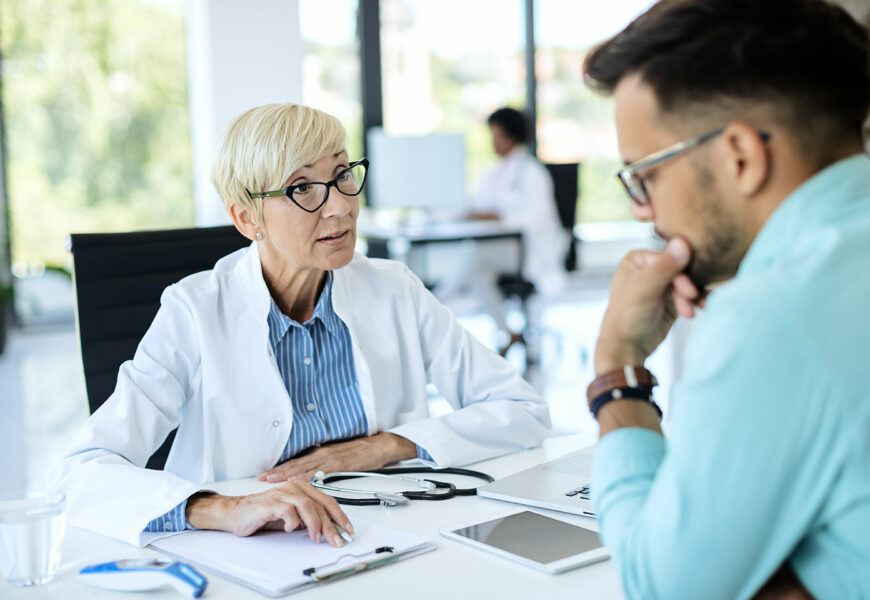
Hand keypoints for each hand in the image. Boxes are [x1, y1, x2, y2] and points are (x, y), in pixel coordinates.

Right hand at [186, 481, 352, 546]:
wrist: (237, 512)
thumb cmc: (264, 513)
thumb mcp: (291, 515)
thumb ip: (308, 517)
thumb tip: (328, 529)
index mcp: (301, 488)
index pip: (327, 500)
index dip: (339, 515)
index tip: (347, 529)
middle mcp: (294, 488)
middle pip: (319, 505)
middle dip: (331, 525)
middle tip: (336, 540)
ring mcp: (282, 494)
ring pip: (307, 506)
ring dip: (315, 525)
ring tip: (316, 538)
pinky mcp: (270, 503)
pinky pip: (288, 512)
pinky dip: (293, 523)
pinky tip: (290, 529)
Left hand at [258, 433, 417, 483]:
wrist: (380, 446)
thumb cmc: (362, 451)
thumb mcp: (340, 455)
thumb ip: (326, 463)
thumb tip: (314, 472)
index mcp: (322, 453)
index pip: (297, 462)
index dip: (281, 468)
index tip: (267, 474)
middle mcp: (323, 455)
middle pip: (296, 465)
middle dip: (278, 472)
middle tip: (262, 478)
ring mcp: (330, 460)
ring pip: (304, 468)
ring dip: (287, 475)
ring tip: (273, 480)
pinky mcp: (339, 465)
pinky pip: (320, 472)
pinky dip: (307, 477)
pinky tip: (298, 482)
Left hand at [594, 237, 698, 374]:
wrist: (626, 347)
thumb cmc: (627, 316)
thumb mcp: (645, 289)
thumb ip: (665, 267)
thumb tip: (683, 241)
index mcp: (638, 259)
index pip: (669, 258)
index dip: (682, 274)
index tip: (690, 291)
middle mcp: (649, 268)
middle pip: (681, 270)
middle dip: (688, 289)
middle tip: (693, 303)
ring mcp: (661, 284)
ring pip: (687, 283)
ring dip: (693, 297)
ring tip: (691, 313)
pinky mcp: (670, 299)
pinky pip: (689, 295)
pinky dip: (695, 302)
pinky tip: (698, 310)